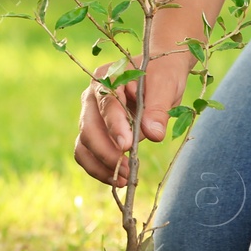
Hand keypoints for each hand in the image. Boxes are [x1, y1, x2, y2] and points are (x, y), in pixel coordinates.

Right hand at [74, 50, 192, 186]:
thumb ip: (158, 107)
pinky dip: (99, 169)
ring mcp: (90, 115)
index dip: (115, 127)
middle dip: (106, 152)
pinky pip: (87, 153)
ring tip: (124, 181)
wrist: (160, 70)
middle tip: (129, 170)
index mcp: (107, 78)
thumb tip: (154, 135)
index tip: (127, 146)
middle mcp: (92, 97)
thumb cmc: (163, 72)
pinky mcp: (95, 132)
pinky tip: (118, 180)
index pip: (106, 105)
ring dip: (100, 165)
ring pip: (83, 144)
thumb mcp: (167, 84)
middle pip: (88, 128)